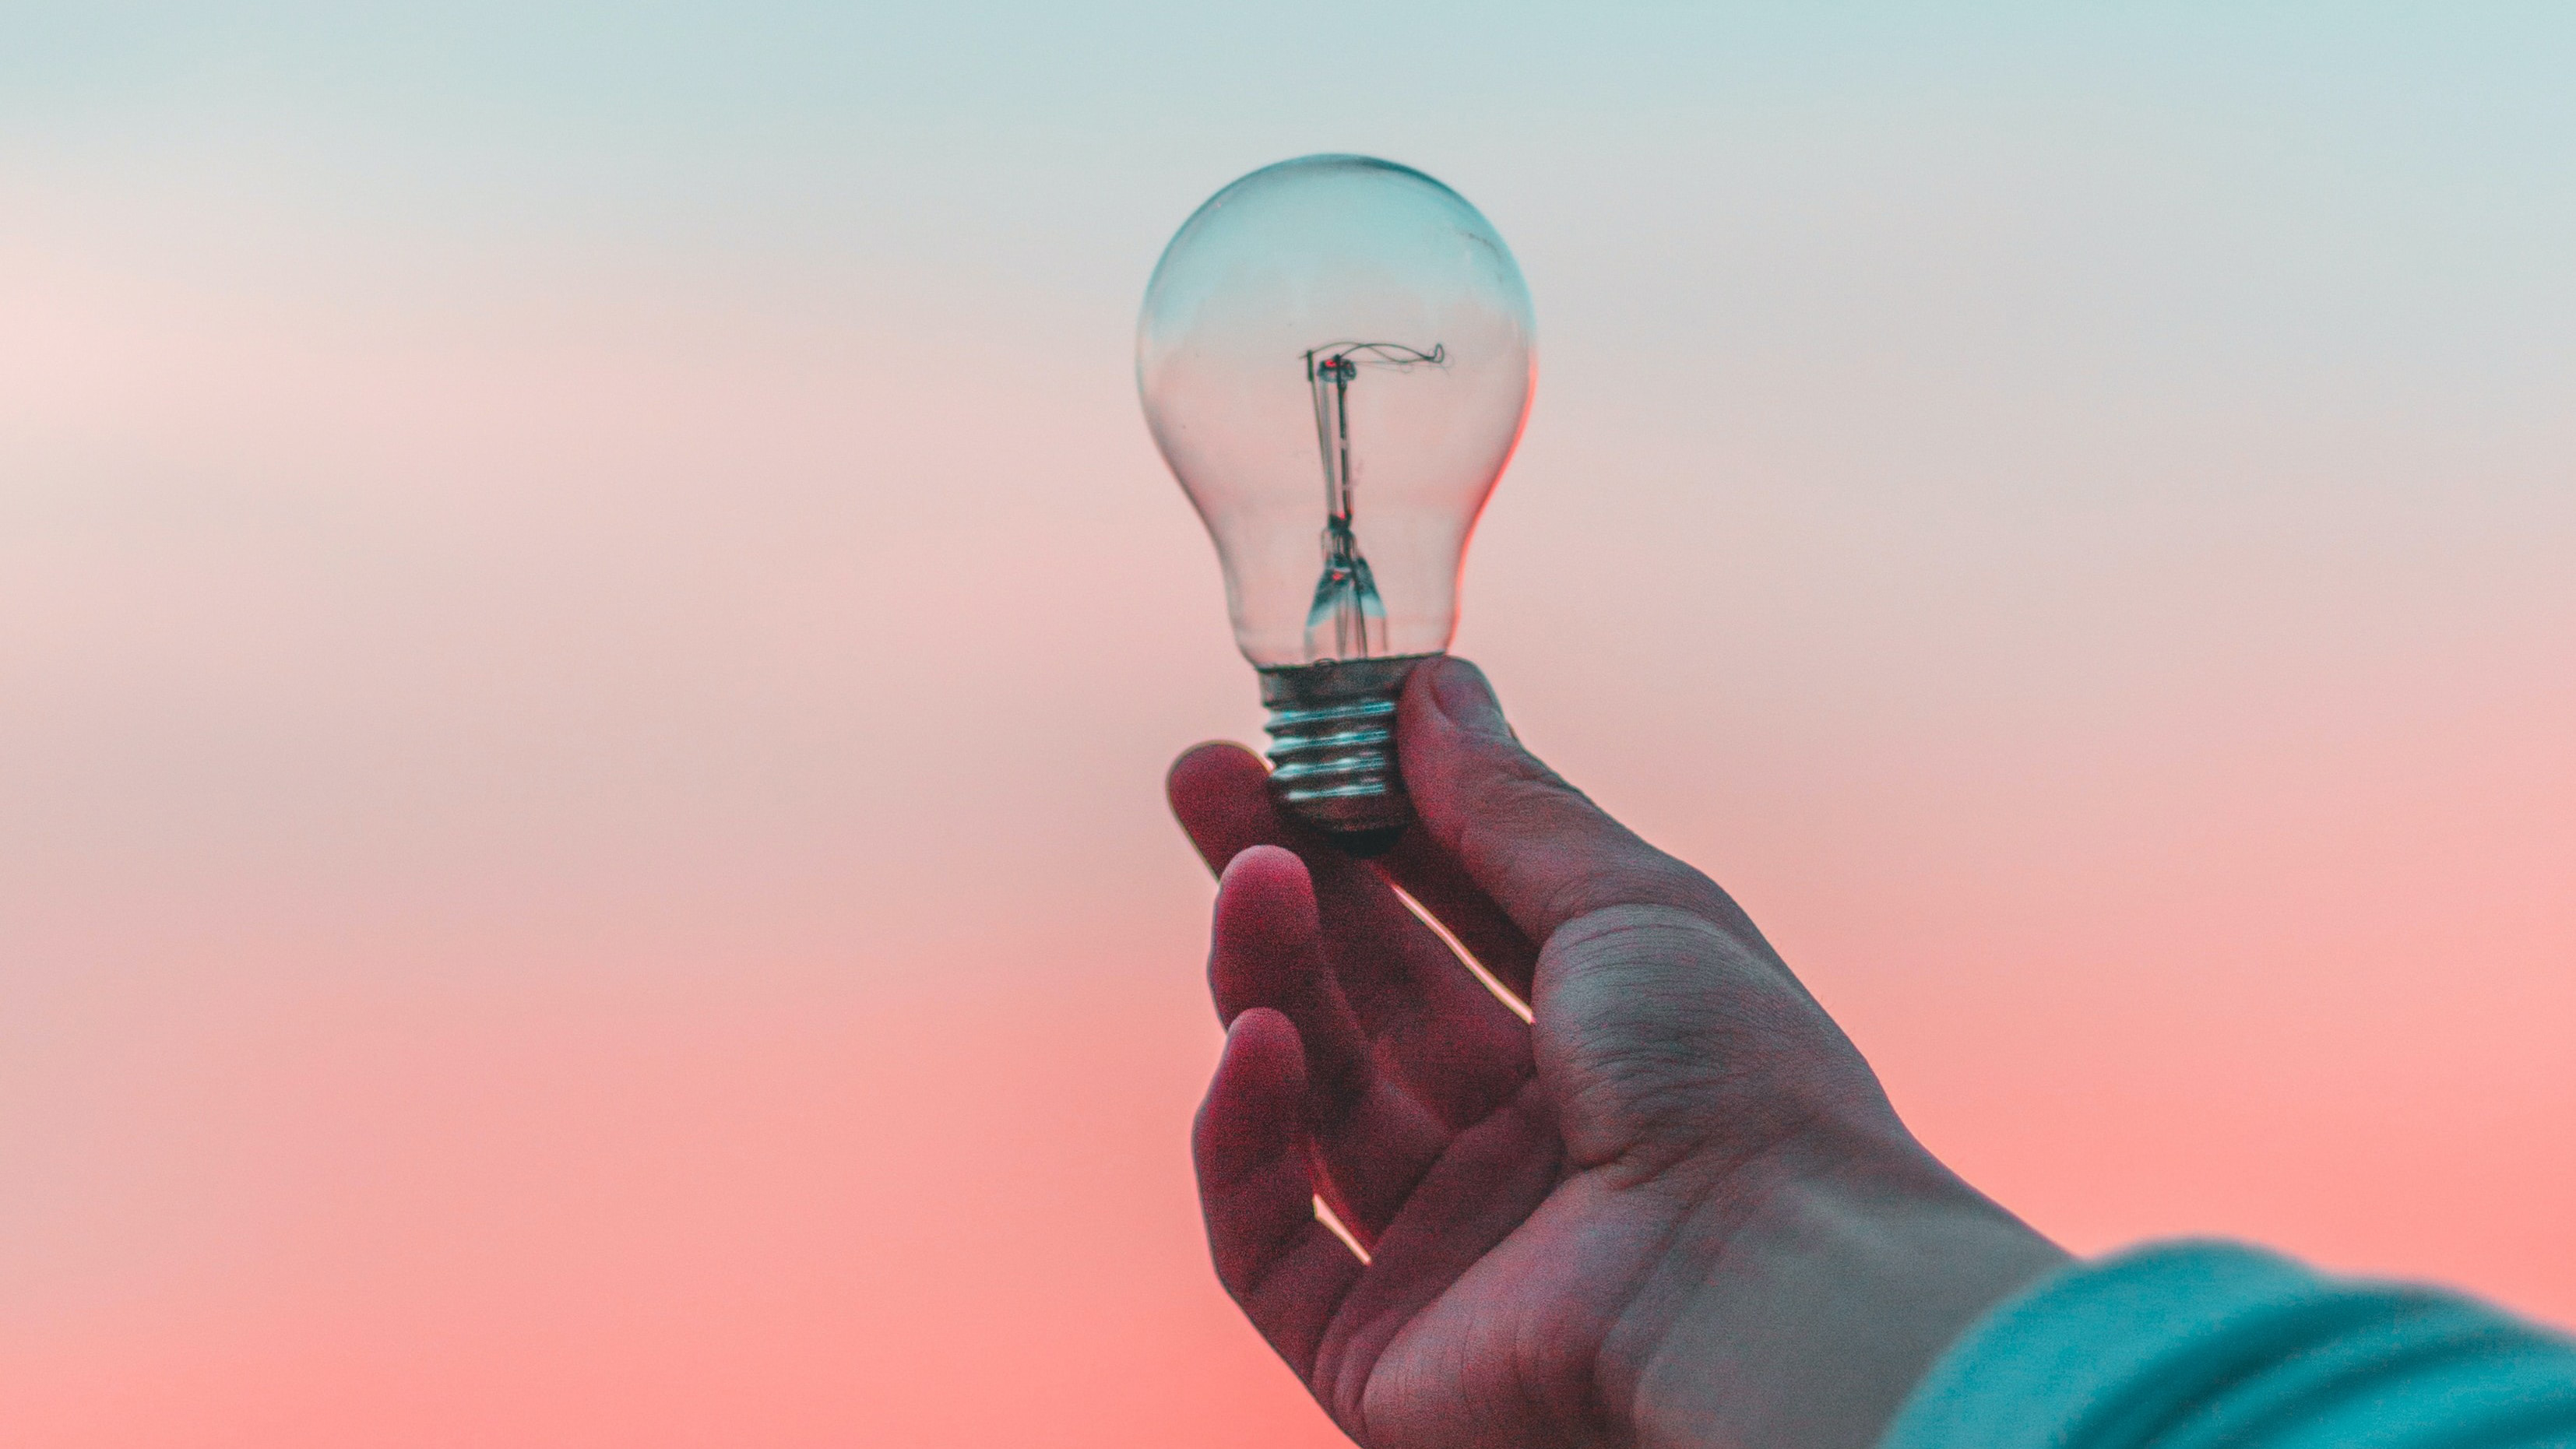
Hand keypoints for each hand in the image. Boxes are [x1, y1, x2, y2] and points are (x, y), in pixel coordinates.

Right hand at [1171, 658, 2066, 1448]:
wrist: (1765, 1292)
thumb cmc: (1736, 1086)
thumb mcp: (1631, 905)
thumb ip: (1508, 806)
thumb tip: (1431, 687)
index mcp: (1606, 1050)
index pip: (1456, 919)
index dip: (1373, 826)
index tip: (1298, 735)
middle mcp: (1526, 1150)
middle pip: (1368, 998)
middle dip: (1284, 880)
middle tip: (1202, 777)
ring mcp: (1450, 1253)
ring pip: (1315, 1101)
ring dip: (1269, 978)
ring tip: (1250, 877)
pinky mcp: (1377, 1350)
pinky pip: (1268, 1239)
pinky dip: (1246, 1137)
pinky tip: (1257, 1040)